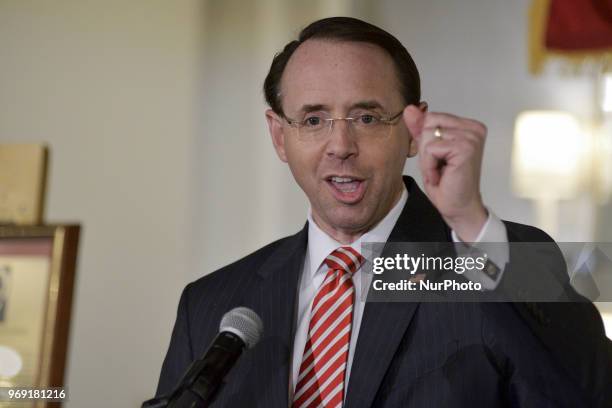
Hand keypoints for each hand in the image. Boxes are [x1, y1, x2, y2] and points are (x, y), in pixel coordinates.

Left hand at [403, 105, 487, 241]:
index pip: (431, 117)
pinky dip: (430, 165)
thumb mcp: (427, 150)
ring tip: (441, 170)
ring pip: (428, 136)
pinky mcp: (466, 148)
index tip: (440, 158)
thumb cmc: (446, 182)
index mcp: (468, 125)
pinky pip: (431, 149)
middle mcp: (474, 128)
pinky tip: (442, 174)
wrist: (458, 206)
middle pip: (428, 123)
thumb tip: (409, 108)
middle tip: (440, 166)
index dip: (427, 141)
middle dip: (426, 148)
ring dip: (428, 159)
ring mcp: (472, 137)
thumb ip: (420, 128)